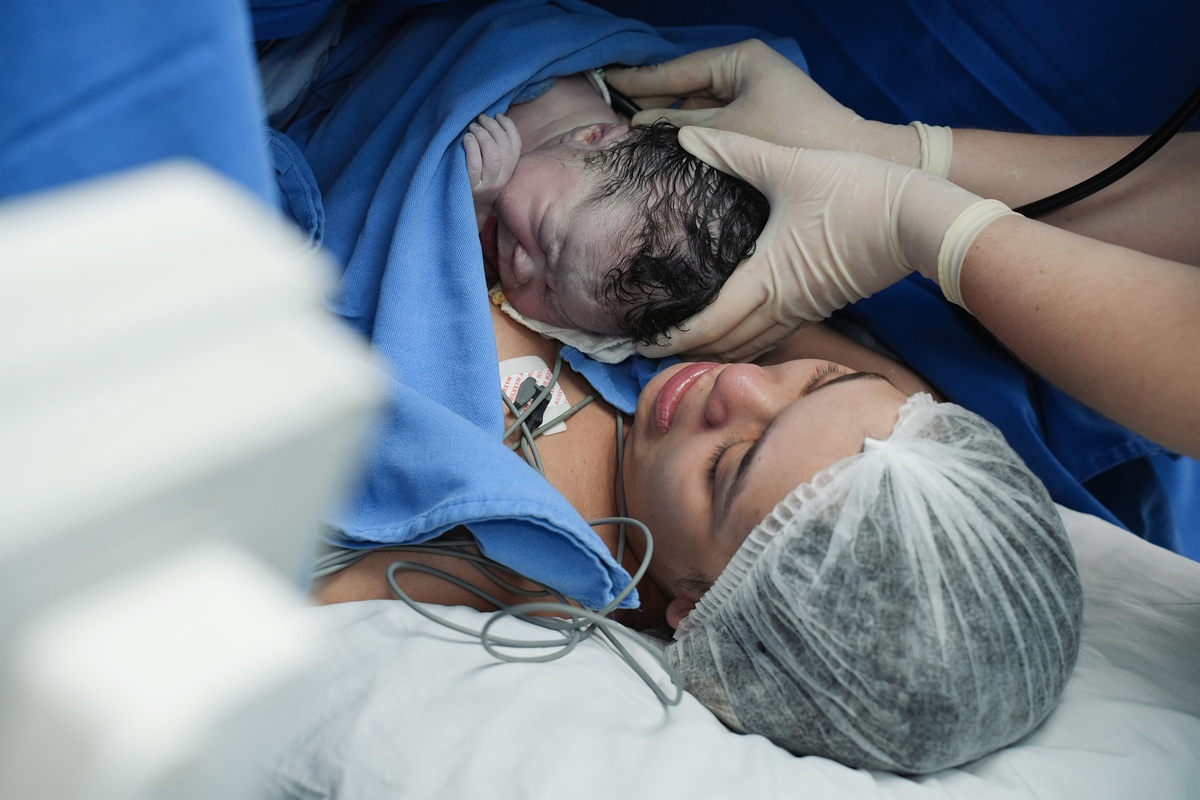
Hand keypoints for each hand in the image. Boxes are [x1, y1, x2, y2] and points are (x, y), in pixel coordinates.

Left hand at [463, 113, 521, 229]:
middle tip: (480, 119)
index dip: (509, 127)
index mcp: (509, 172)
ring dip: (482, 135)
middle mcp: (501, 180)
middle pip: (505, 147)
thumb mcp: (491, 169)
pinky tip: (466, 139)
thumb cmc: (474, 183)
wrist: (463, 212)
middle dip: (493, 127)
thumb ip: (496, 151)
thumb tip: (495, 122)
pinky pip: (475, 164)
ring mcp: (487, 185)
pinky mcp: (472, 188)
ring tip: (472, 128)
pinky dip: (471, 147)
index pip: (516, 146)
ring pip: (493, 155)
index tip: (498, 115)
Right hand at [606, 40, 949, 175]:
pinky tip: (667, 152)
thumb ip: (680, 127)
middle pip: (685, 88)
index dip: (640, 78)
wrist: (853, 158)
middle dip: (651, 103)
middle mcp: (744, 72)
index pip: (677, 69)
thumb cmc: (793, 138)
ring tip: (629, 138)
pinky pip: (715, 126)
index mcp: (739, 59)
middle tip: (609, 115)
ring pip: (698, 110)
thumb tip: (640, 126)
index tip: (606, 80)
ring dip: (670, 124)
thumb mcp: (729, 131)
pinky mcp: (760, 124)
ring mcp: (753, 97)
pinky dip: (693, 137)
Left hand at [638, 127, 989, 360]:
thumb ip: (734, 151)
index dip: (672, 339)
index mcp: (765, 278)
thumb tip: (687, 136)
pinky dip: (746, 341)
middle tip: (651, 350)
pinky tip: (735, 331)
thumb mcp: (788, 164)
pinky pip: (773, 334)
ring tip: (685, 347)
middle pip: (724, 345)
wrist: (921, 217)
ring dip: (716, 350)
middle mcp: (781, 304)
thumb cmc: (857, 190)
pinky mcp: (821, 303)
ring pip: (750, 345)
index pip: (707, 325)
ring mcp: (804, 309)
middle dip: (685, 351)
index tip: (641, 343)